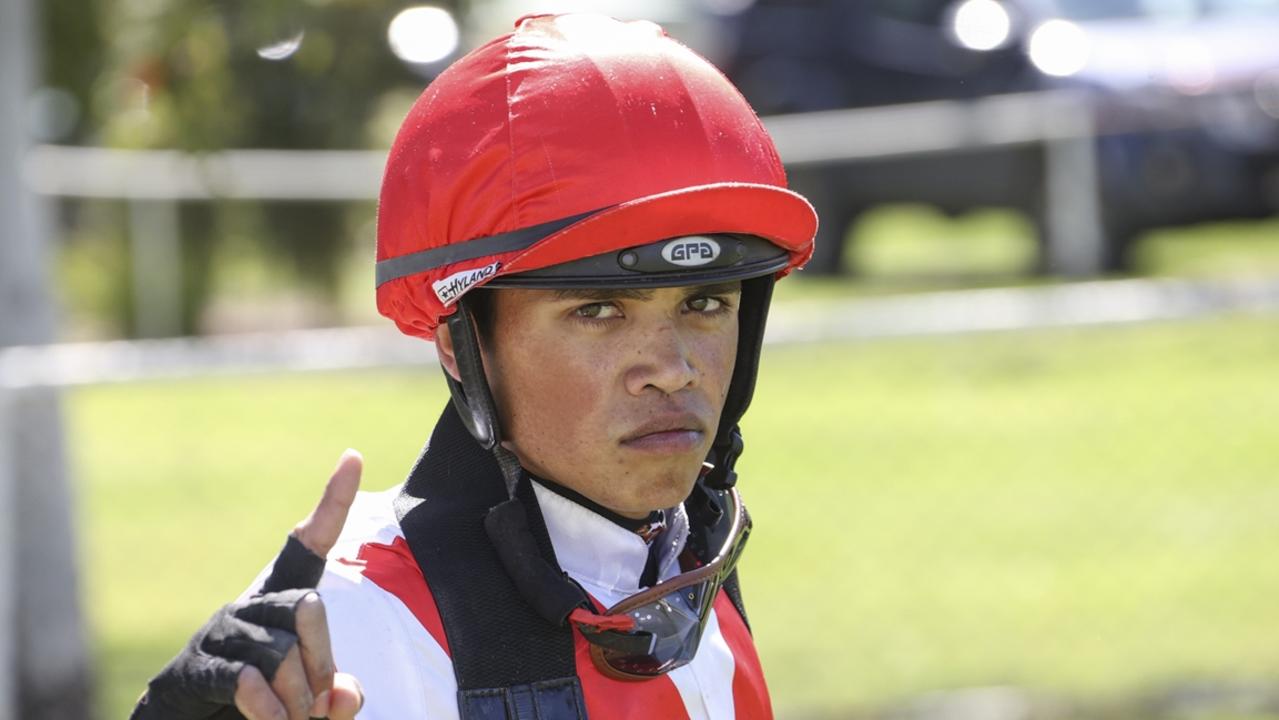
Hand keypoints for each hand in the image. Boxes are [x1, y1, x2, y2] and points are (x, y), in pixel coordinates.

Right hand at [236, 449, 364, 719]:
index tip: (353, 456)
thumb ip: (335, 693)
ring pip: (281, 650)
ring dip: (300, 697)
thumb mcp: (309, 701)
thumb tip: (344, 695)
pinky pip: (246, 678)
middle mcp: (249, 604)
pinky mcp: (195, 667)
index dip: (333, 501)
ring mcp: (220, 631)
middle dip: (324, 662)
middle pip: (308, 609)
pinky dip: (269, 708)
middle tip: (321, 706)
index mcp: (280, 600)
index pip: (309, 542)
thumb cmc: (262, 707)